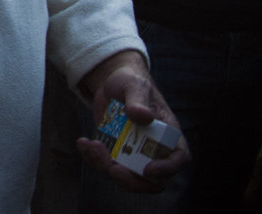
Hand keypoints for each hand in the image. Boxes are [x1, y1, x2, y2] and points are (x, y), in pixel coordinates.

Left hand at [76, 50, 189, 191]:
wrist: (111, 82)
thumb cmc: (131, 82)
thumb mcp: (134, 86)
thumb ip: (138, 101)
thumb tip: (143, 117)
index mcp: (168, 135)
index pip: (178, 159)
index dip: (167, 169)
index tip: (148, 170)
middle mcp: (154, 149)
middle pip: (150, 180)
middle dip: (131, 180)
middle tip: (113, 169)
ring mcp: (133, 153)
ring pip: (124, 175)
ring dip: (105, 166)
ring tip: (90, 144)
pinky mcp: (114, 152)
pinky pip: (104, 164)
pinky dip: (92, 158)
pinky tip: (83, 142)